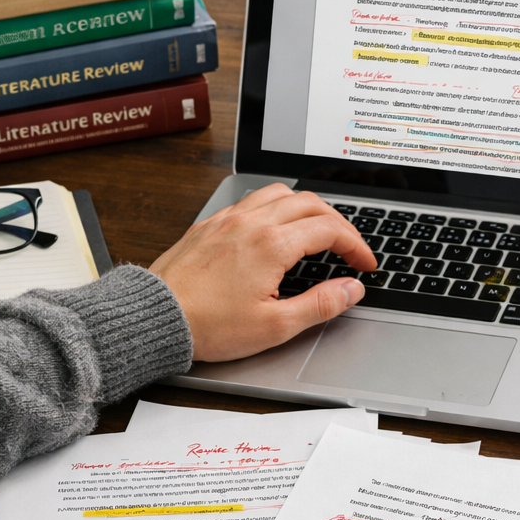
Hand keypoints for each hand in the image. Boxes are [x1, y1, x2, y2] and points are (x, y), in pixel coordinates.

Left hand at [149, 183, 376, 361]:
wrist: (155, 318)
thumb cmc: (208, 326)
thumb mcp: (275, 326)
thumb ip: (320, 304)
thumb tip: (351, 289)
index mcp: (272, 245)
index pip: (330, 230)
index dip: (356, 246)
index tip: (364, 264)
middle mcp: (251, 223)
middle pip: (310, 203)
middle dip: (338, 223)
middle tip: (349, 247)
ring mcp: (228, 220)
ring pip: (280, 193)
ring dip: (306, 207)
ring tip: (317, 230)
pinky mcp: (210, 225)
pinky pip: (251, 201)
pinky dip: (275, 207)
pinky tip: (274, 228)